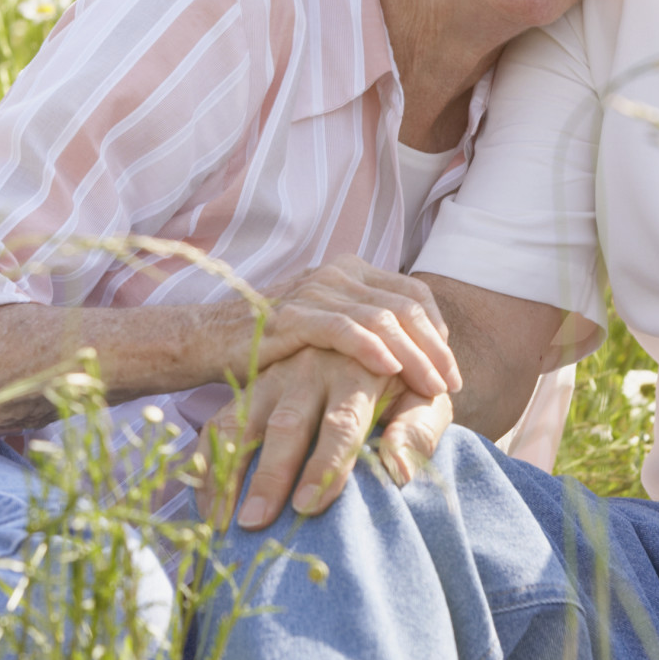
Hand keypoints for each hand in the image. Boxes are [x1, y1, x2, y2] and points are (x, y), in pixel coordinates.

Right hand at [209, 348, 450, 529]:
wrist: (381, 340)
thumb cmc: (408, 384)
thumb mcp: (424, 400)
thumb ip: (417, 432)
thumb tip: (398, 471)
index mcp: (359, 370)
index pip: (342, 423)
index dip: (325, 465)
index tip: (308, 507)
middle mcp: (311, 368)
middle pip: (287, 424)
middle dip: (270, 475)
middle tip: (256, 522)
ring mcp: (275, 376)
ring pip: (244, 421)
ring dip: (229, 470)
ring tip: (220, 521)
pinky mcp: (251, 387)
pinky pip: (220, 423)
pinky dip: (206, 462)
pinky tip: (203, 502)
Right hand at [242, 256, 459, 401]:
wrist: (207, 339)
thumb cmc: (272, 344)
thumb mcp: (326, 331)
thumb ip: (364, 332)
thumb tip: (411, 358)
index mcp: (351, 272)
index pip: (413, 295)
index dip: (438, 332)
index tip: (450, 371)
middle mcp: (337, 274)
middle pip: (405, 307)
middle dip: (434, 349)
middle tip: (451, 385)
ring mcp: (315, 291)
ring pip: (382, 319)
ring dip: (413, 355)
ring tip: (431, 387)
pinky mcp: (292, 316)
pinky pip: (342, 329)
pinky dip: (371, 349)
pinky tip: (390, 371)